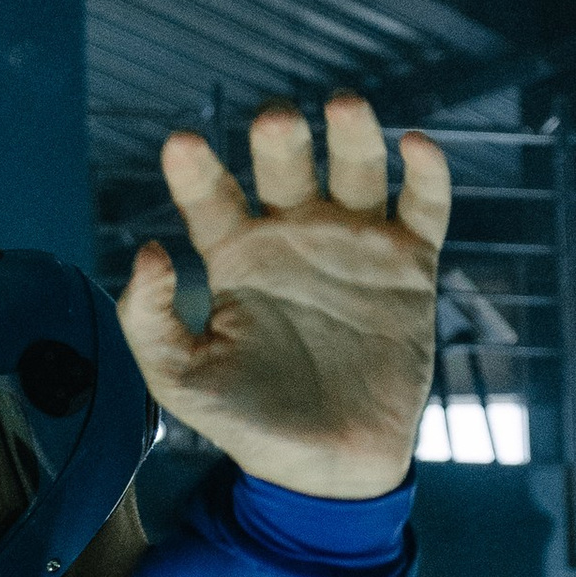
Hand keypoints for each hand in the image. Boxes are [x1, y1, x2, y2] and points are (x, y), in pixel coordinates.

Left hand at [117, 92, 450, 498]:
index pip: (211, 197)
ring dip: (353, 133)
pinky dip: (427, 172)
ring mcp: (355, 246)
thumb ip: (149, 322)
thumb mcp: (180, 381)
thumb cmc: (250, 425)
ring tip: (343, 107)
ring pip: (357, 168)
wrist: (327, 469)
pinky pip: (426, 206)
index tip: (181, 145)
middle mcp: (295, 238)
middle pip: (287, 165)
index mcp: (236, 259)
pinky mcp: (409, 266)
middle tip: (276, 123)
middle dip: (280, 138)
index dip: (196, 169)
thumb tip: (148, 252)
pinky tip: (416, 146)